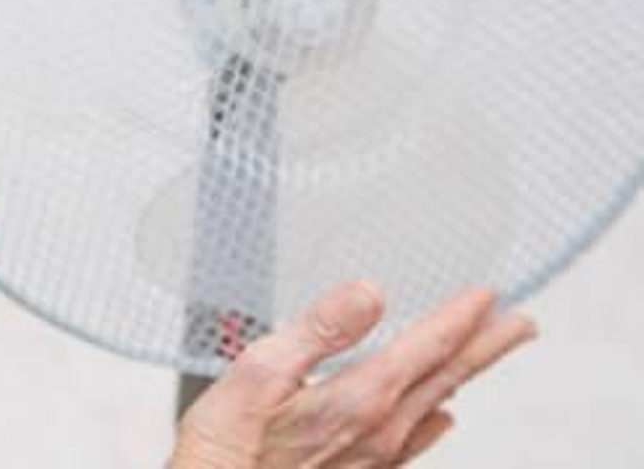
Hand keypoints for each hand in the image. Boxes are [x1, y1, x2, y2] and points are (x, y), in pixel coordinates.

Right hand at [171, 282, 537, 467]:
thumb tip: (369, 293)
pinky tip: (441, 416)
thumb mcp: (259, 371)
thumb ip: (319, 329)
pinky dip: (435, 417)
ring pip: (435, 405)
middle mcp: (378, 432)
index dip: (460, 317)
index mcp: (358, 398)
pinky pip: (415, 442)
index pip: (426, 347)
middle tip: (518, 323)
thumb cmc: (226, 447)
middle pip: (445, 377)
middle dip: (484, 345)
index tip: (487, 294)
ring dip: (464, 374)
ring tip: (485, 353)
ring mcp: (374, 458)